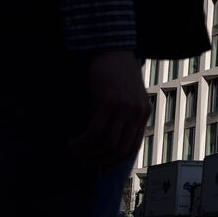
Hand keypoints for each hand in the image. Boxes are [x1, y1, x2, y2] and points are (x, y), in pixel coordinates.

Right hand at [68, 49, 148, 168]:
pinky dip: (82, 142)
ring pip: (105, 143)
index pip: (132, 148)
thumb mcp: (128, 96)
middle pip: (118, 149)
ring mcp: (123, 107)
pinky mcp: (107, 101)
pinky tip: (74, 141)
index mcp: (143, 113)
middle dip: (99, 160)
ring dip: (87, 152)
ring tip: (75, 150)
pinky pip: (94, 132)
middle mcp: (136, 112)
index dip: (115, 162)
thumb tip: (111, 143)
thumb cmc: (117, 73)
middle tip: (84, 160)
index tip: (101, 168)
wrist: (112, 49)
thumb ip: (125, 115)